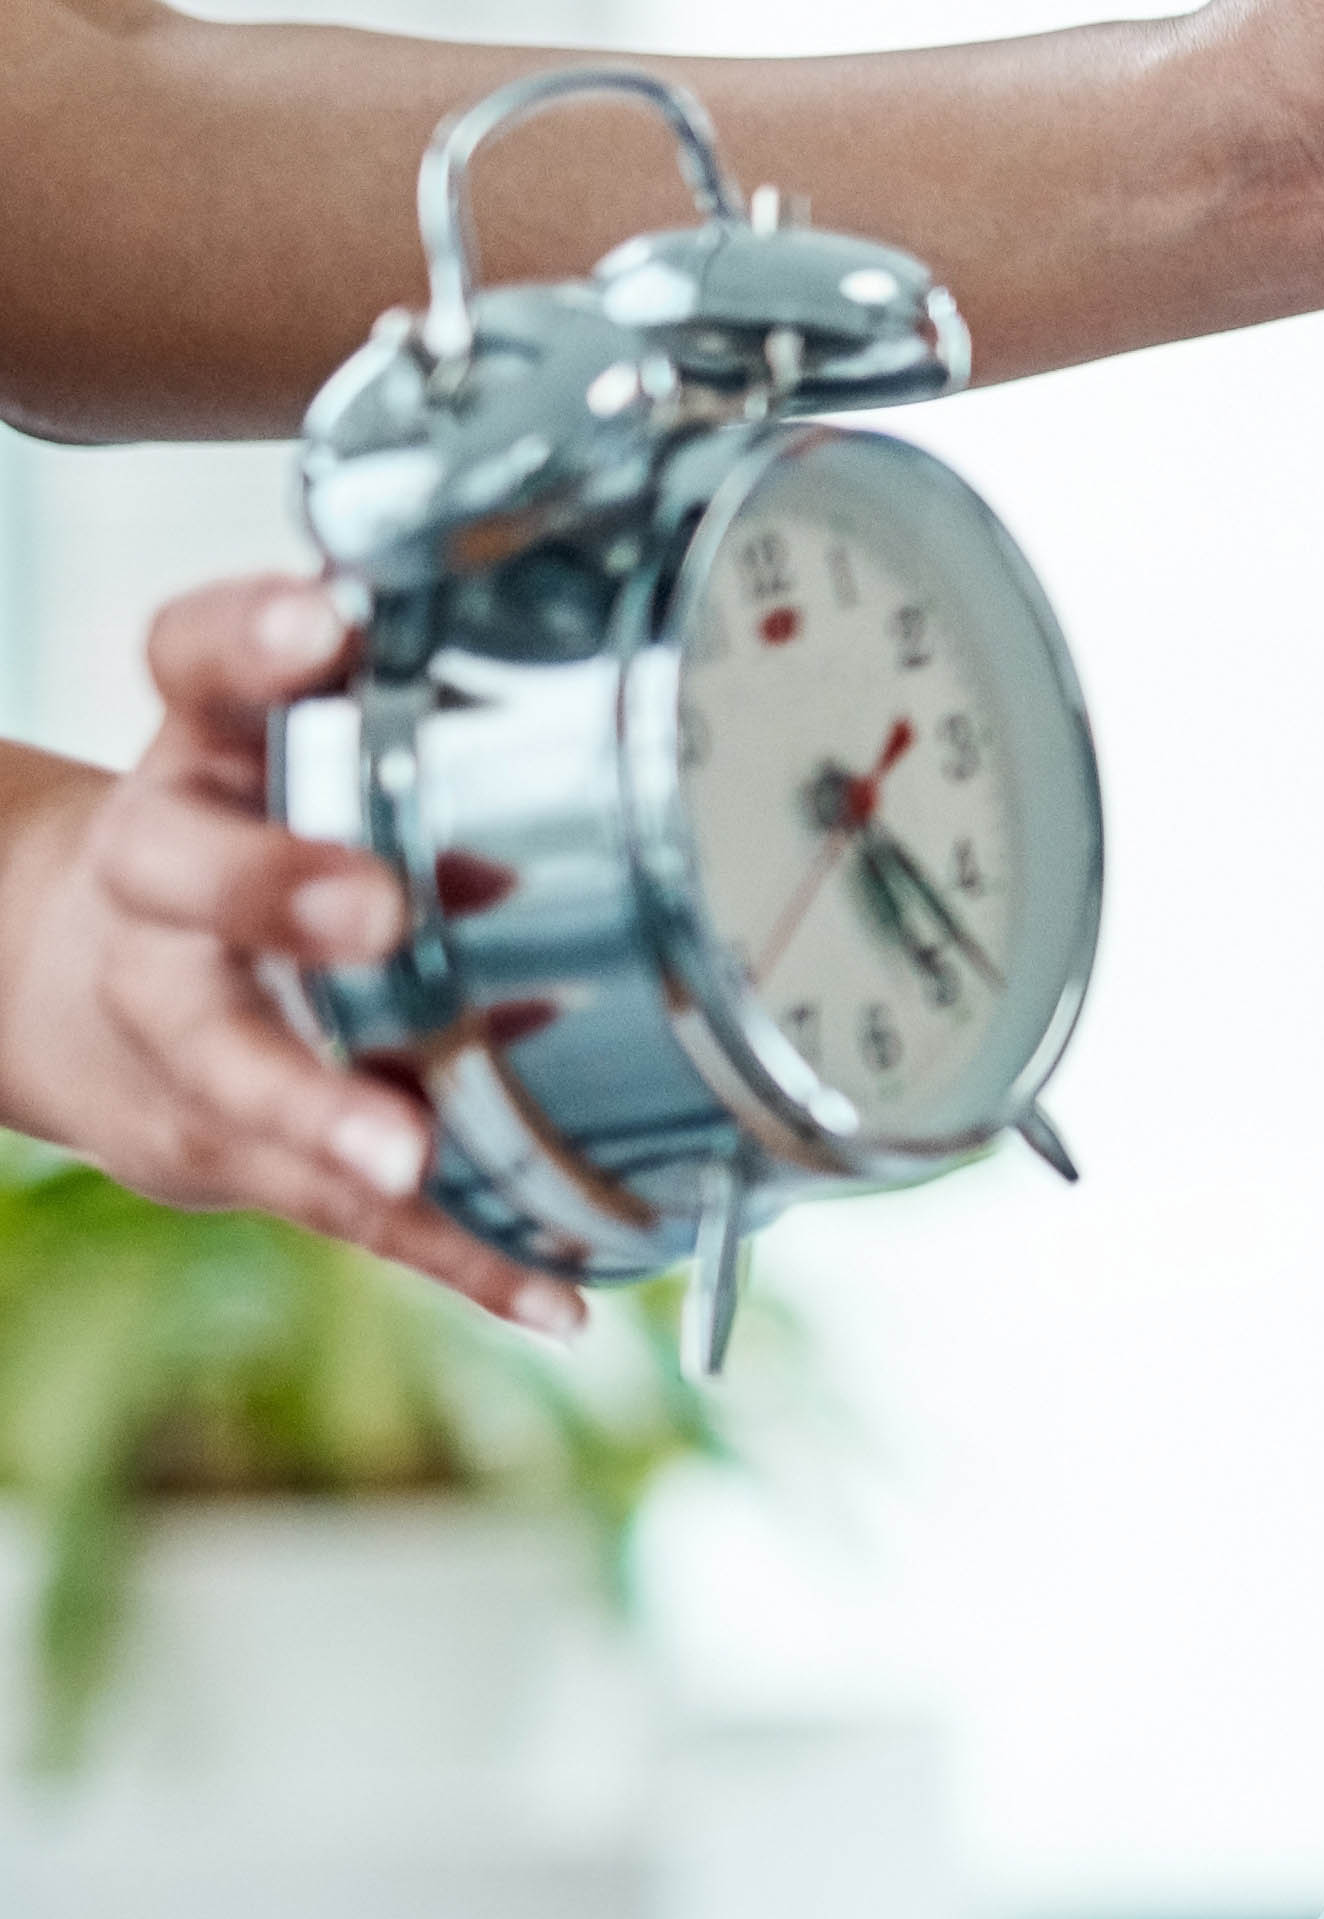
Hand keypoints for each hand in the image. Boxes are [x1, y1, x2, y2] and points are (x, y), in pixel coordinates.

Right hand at [0, 578, 578, 1323]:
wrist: (82, 992)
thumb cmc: (259, 843)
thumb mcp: (309, 749)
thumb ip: (446, 731)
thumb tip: (646, 718)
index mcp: (207, 754)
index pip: (196, 666)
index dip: (251, 638)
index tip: (330, 624)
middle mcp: (166, 877)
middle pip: (182, 873)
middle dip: (275, 891)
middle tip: (374, 912)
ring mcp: (177, 1016)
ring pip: (225, 1059)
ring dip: (320, 1108)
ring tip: (402, 1153)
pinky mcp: (218, 1141)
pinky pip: (333, 1206)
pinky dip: (456, 1253)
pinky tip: (559, 1294)